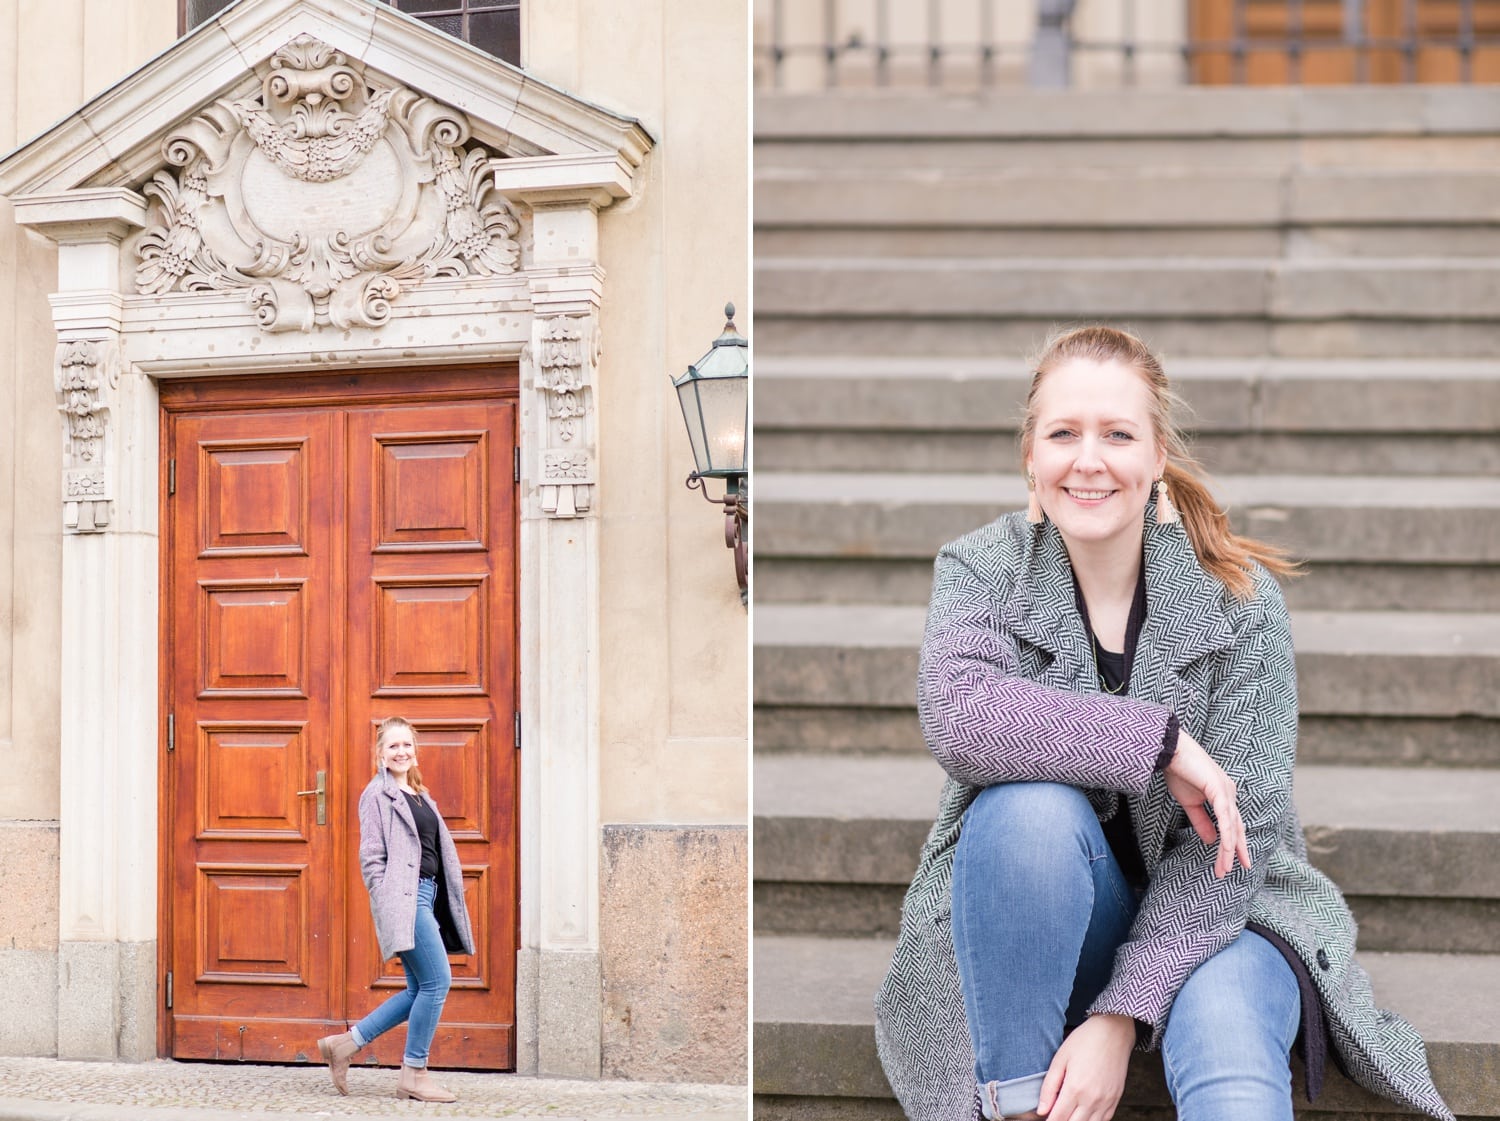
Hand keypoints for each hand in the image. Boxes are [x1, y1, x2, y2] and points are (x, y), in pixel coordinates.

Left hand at [1035, 1013, 1133, 1120]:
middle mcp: (1092, 1100)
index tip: (1044, 1115)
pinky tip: (1083, 1113)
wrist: (1113, 1032)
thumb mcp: (1059, 1059)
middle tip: (1054, 1112)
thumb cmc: (1084, 1041)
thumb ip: (1049, 1087)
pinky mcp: (1115, 1100)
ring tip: (1068, 1112)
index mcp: (1075, 1089)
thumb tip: (1041, 1111)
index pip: (1058, 1119)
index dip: (1048, 1120)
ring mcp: (1106, 1102)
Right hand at [1163, 730, 1250, 877]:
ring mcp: (1226, 790)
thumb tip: (1210, 841)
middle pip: (1236, 827)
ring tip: (1223, 867)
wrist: (1170, 751)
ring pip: (1231, 826)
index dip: (1234, 843)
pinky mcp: (1219, 789)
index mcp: (1224, 795)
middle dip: (1236, 850)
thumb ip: (1201, 822)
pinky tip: (1225, 849)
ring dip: (1229, 849)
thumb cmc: (1178, 772)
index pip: (1232, 823)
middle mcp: (1229, 793)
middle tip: (1236, 869)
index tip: (1234, 862)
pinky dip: (1226, 835)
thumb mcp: (1189, 803)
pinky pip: (1224, 817)